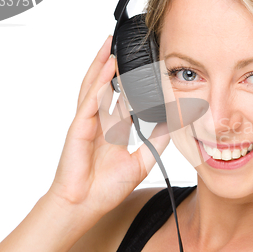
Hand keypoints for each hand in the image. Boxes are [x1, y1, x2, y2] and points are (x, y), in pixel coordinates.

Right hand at [47, 36, 170, 216]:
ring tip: (110, 47)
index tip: (148, 70)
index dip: (134, 85)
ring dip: (101, 66)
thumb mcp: (141, 162)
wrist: (86, 205)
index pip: (125, 100)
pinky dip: (98, 84)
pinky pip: (89, 101)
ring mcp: (88, 123)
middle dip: (113, 67)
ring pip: (94, 88)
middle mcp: (100, 123)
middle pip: (107, 87)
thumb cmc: (106, 188)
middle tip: (123, 47)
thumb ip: (156, 142)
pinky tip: (106, 70)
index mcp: (114, 130)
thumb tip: (173, 125)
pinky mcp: (79, 127)